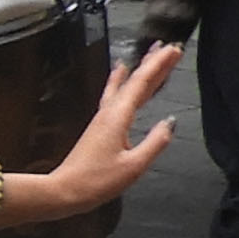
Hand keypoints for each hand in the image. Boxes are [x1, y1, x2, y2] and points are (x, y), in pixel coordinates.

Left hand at [31, 42, 187, 210]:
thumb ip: (154, 143)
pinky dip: (122, 82)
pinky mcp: (99, 126)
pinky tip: (121, 76)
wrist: (64, 190)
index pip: (142, 84)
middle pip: (134, 81)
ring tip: (150, 54)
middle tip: (169, 47)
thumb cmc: (97, 181)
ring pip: (124, 86)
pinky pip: (114, 95)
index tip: (174, 49)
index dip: (159, 65)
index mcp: (118, 118)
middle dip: (153, 63)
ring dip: (139, 70)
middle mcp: (109, 112)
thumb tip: (169, 123)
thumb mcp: (134, 166)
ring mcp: (102, 118)